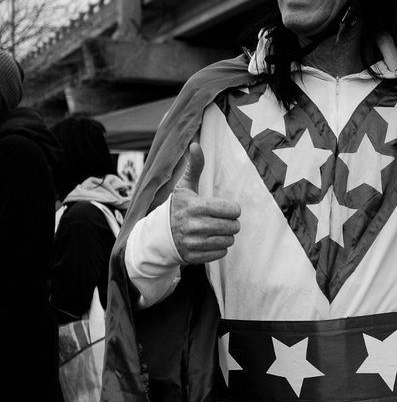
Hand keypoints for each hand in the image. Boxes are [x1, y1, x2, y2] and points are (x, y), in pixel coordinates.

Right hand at [169, 143, 241, 263]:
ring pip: (228, 241)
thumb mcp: (185, 187)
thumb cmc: (177, 207)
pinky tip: (209, 242)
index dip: (232, 209)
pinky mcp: (194, 257)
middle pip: (233, 227)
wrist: (158, 234)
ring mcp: (194, 243)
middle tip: (222, 221)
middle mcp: (195, 226)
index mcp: (196, 206)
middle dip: (231, 223)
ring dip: (226, 236)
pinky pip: (221, 254)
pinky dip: (219, 249)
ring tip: (215, 231)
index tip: (225, 209)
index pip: (233, 210)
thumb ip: (195, 167)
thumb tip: (196, 144)